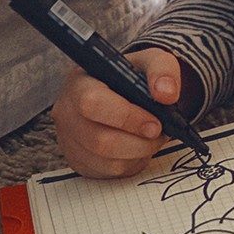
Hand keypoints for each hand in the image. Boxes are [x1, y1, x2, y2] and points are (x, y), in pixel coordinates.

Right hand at [51, 47, 188, 178]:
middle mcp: (67, 112)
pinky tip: (139, 148)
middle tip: (158, 133)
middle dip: (139, 141)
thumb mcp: (151, 62)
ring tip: (152, 138)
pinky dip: (131, 163)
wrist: (126, 94)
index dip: (127, 117)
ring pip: (106, 161)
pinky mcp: (78, 161)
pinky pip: (108, 172)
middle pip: (100, 140)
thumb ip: (162, 70)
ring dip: (139, 153)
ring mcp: (69, 140)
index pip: (92, 103)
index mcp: (79, 83)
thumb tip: (167, 93)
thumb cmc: (133, 77)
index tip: (155, 123)